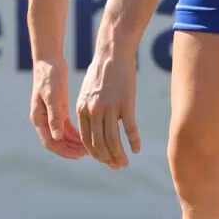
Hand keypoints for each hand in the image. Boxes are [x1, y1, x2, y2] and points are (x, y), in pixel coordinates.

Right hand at [30, 57, 86, 159]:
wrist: (49, 60)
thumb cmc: (50, 76)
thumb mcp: (53, 96)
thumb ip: (55, 116)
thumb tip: (57, 136)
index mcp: (39, 118)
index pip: (50, 142)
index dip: (64, 151)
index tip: (78, 155)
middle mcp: (43, 120)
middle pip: (57, 142)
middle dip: (71, 149)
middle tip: (88, 154)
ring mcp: (51, 115)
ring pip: (63, 136)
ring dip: (74, 143)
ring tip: (90, 148)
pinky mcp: (59, 109)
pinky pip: (67, 127)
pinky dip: (76, 133)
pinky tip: (87, 136)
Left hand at [74, 46, 141, 169]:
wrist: (113, 52)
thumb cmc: (102, 71)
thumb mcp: (88, 91)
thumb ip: (88, 109)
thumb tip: (95, 128)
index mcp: (82, 109)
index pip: (87, 140)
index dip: (96, 154)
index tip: (104, 160)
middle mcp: (93, 111)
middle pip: (99, 144)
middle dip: (107, 159)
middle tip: (117, 166)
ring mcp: (109, 108)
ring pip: (113, 141)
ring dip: (119, 156)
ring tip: (125, 163)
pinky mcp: (125, 103)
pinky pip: (129, 129)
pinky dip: (133, 142)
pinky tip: (136, 149)